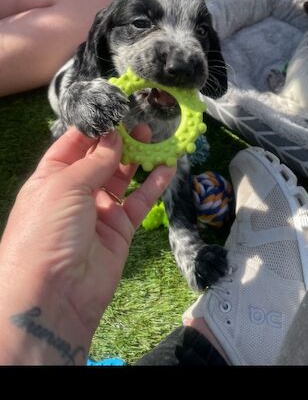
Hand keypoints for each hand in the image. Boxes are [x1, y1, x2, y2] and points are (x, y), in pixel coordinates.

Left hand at [0, 126, 175, 364]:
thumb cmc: (47, 231)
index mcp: (51, 178)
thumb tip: (114, 137)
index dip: (94, 126)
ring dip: (137, 157)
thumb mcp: (65, 186)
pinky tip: (167, 167)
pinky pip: (139, 202)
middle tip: (140, 120)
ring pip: (122, 178)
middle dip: (119, 139)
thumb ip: (94, 161)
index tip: (116, 106)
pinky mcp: (120, 231)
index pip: (74, 144)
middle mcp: (74, 193)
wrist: (54, 293)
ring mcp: (98, 212)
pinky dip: (154, 184)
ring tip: (154, 136)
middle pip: (100, 158)